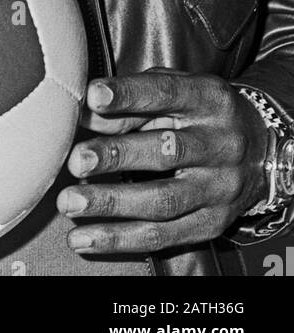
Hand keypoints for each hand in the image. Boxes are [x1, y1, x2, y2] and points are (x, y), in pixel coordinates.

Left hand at [55, 71, 270, 255]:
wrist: (260, 151)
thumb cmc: (199, 114)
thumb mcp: (175, 93)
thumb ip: (133, 102)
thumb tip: (84, 116)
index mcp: (208, 99)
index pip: (166, 93)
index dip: (128, 95)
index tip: (92, 97)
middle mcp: (219, 143)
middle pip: (166, 151)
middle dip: (116, 155)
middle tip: (76, 160)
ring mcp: (219, 188)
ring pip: (163, 200)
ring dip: (112, 204)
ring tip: (72, 202)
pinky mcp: (212, 223)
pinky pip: (163, 236)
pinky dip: (120, 238)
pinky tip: (86, 237)